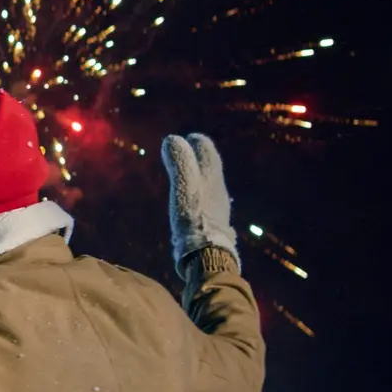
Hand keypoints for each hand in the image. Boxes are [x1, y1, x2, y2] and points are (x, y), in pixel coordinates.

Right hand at [161, 133, 237, 273]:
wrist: (206, 254)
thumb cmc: (194, 220)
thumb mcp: (184, 187)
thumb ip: (179, 164)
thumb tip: (172, 139)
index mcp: (213, 181)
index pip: (209, 156)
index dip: (200, 145)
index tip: (192, 136)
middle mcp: (218, 192)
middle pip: (211, 169)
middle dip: (200, 158)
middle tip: (190, 150)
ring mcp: (216, 209)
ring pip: (209, 186)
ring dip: (199, 176)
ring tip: (188, 174)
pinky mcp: (209, 223)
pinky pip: (205, 201)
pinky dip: (197, 193)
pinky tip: (192, 201)